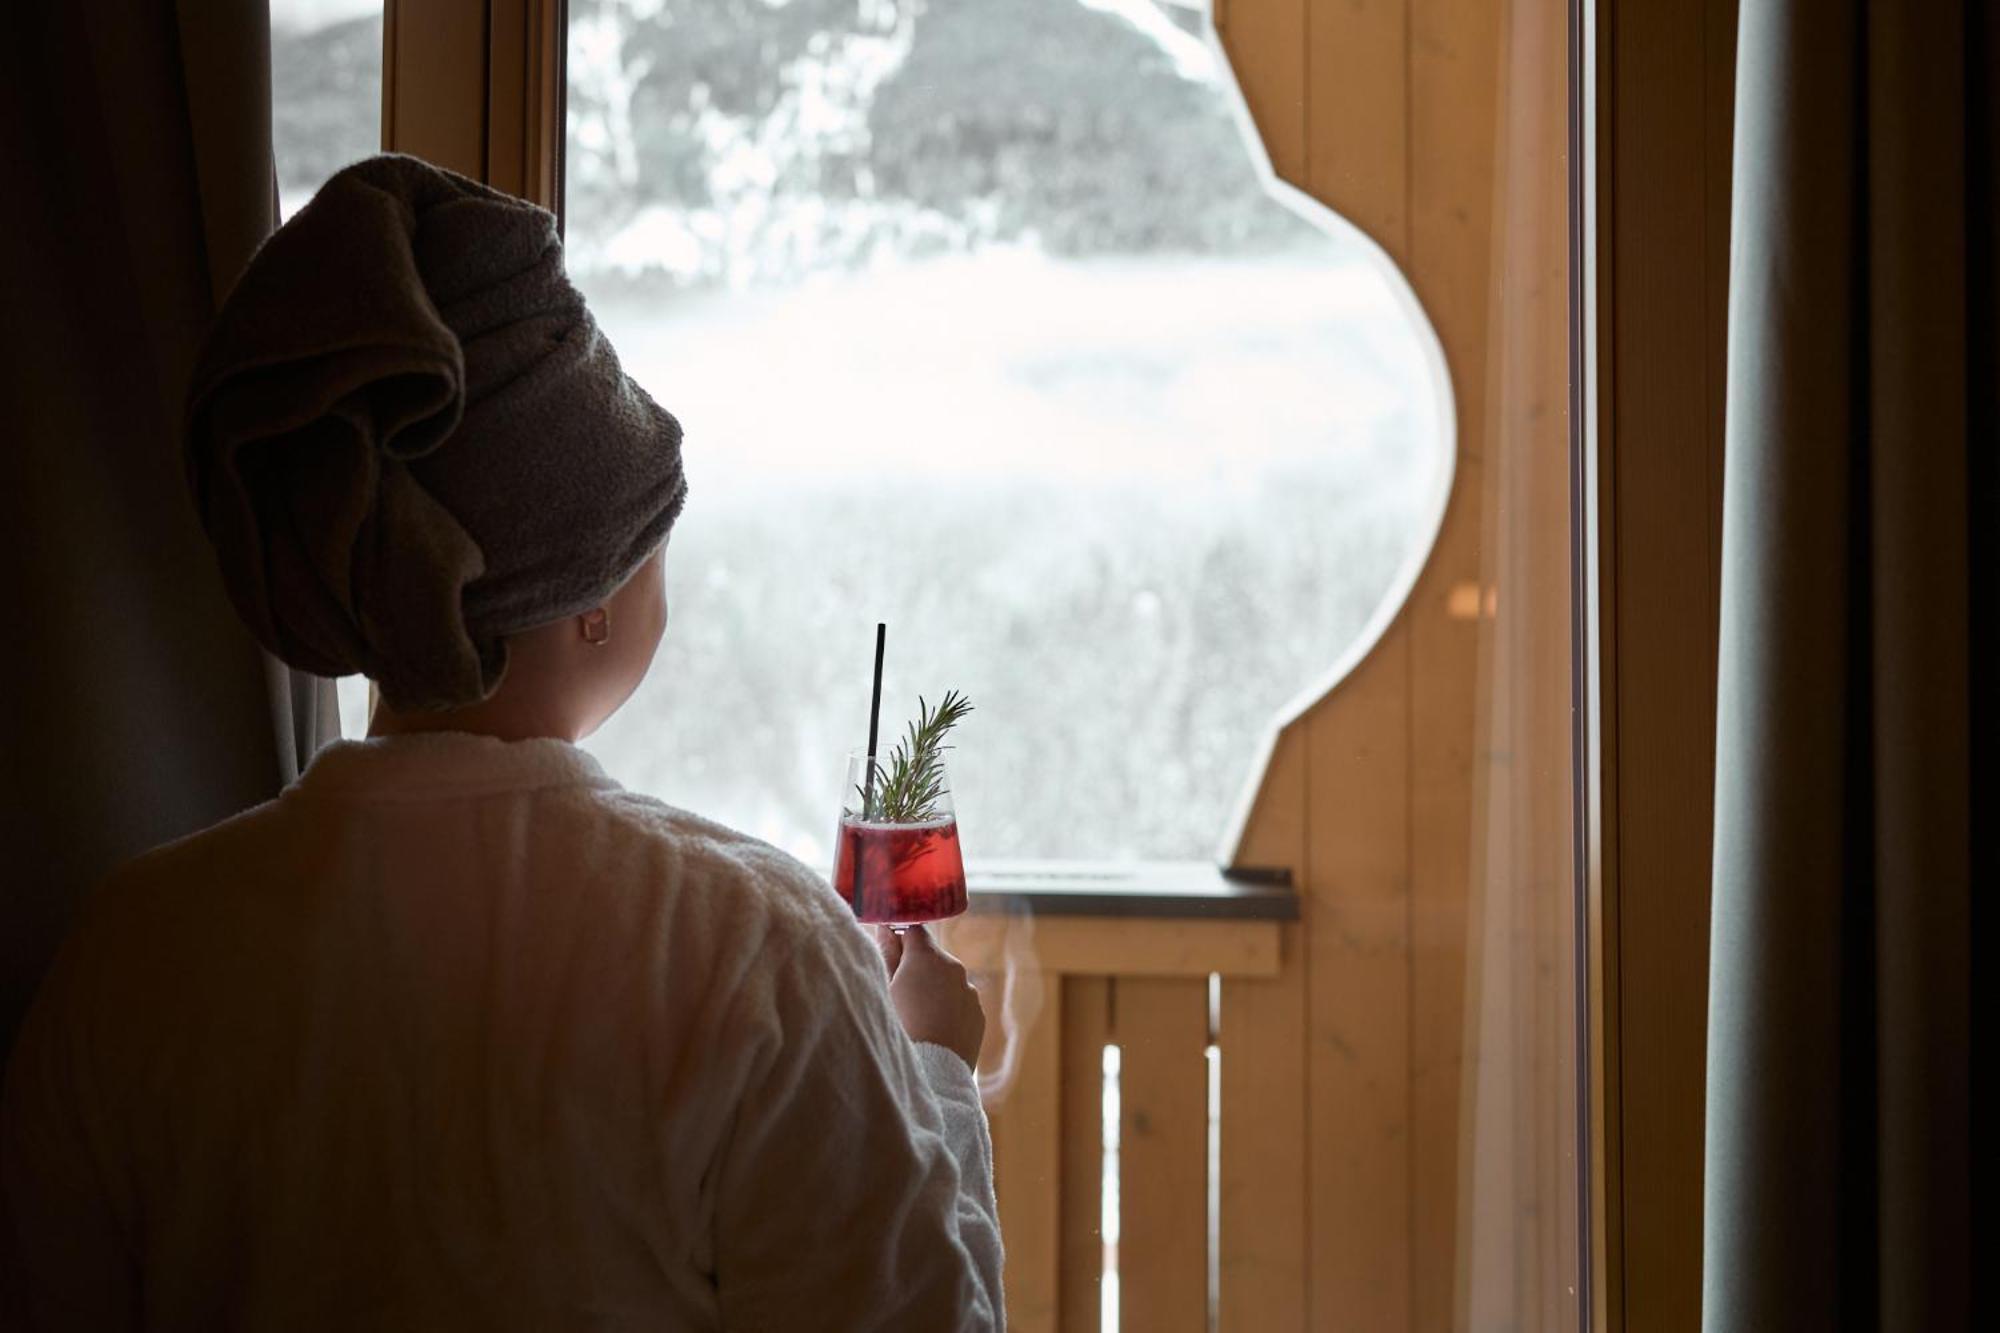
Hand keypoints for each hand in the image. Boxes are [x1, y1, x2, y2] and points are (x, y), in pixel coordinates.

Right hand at [875, 925, 985, 1070]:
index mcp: (927, 956)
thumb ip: (886, 955)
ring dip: (933, 990)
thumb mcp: (882, 990)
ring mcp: (969, 991)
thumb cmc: (897, 1028)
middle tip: (897, 995)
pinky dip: (947, 1011)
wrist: (931, 1074)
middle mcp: (954, 968)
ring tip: (915, 1020)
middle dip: (916, 968)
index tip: (889, 952)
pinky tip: (932, 1031)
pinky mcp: (978, 1015)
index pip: (913, 929)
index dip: (899, 938)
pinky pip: (960, 1004)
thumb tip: (886, 929)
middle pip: (931, 957)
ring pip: (947, 982)